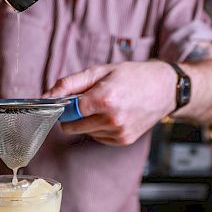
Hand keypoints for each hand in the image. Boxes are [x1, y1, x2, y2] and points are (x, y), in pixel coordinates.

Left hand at [43, 61, 175, 145]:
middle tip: (85, 102)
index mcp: (104, 99)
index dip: (63, 106)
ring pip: (85, 132)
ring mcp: (119, 133)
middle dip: (72, 116)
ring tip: (105, 106)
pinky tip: (111, 115)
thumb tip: (46, 95)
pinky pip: (98, 137)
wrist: (165, 89)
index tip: (64, 101)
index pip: (67, 111)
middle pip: (72, 127)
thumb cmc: (132, 76)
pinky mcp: (123, 140)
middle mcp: (112, 119)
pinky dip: (98, 128)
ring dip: (87, 121)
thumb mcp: (100, 71)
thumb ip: (70, 83)